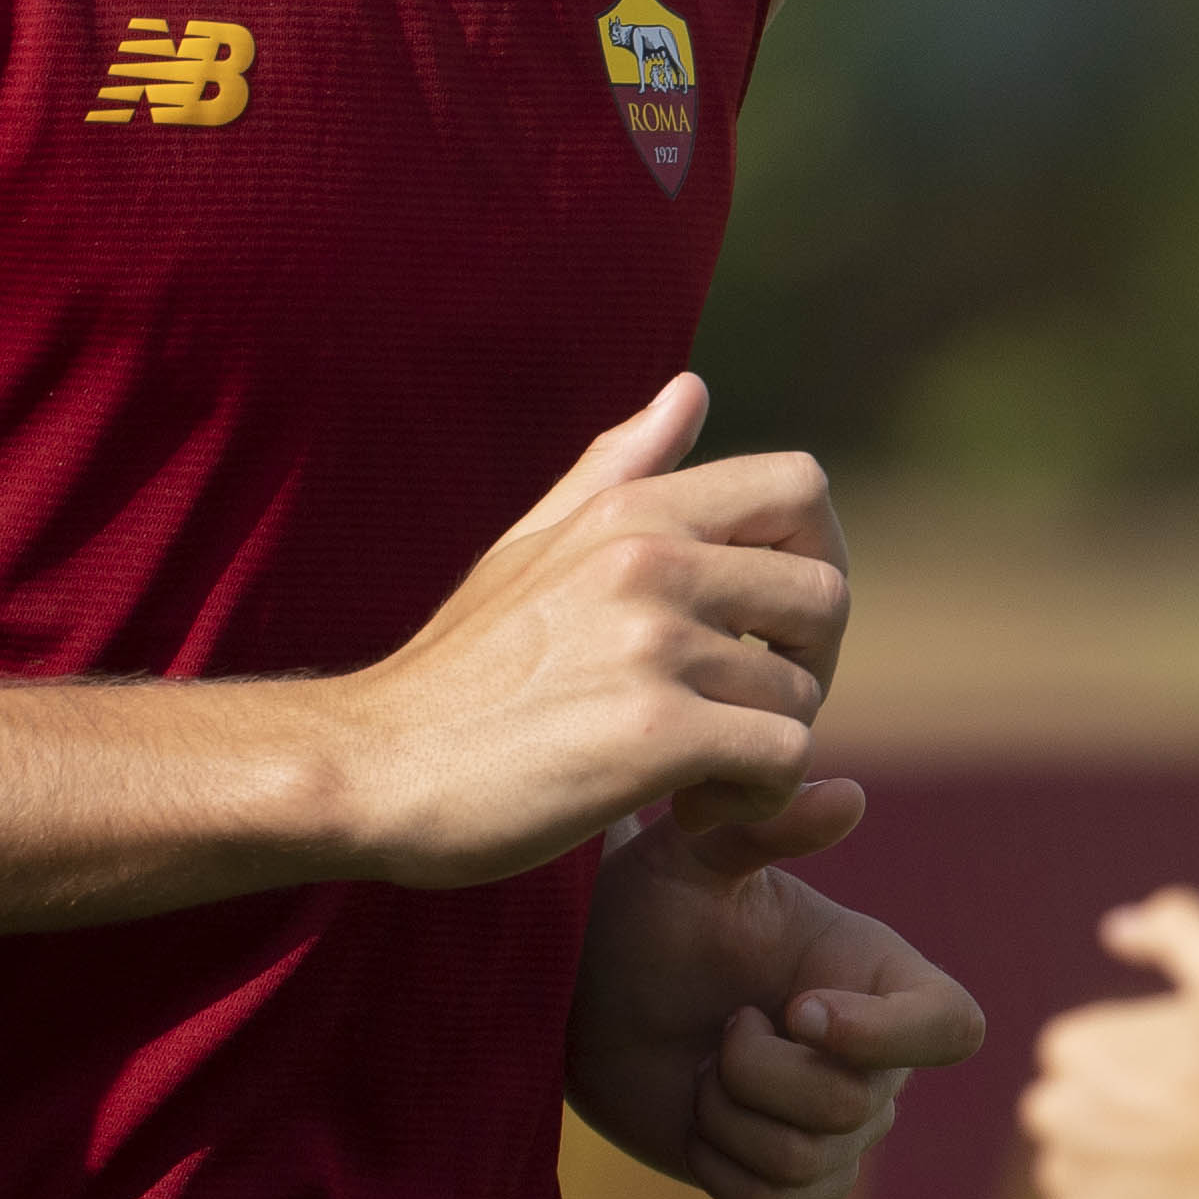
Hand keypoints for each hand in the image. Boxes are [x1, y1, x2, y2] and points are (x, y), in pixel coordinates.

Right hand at [329, 376, 850, 890]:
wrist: (370, 767)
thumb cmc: (456, 670)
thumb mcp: (530, 548)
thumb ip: (619, 471)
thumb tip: (691, 387)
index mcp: (632, 510)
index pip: (801, 488)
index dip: (816, 559)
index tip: (768, 627)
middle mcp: (651, 560)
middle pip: (827, 598)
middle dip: (806, 670)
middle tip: (740, 720)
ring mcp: (654, 644)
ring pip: (802, 697)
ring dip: (765, 753)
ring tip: (694, 778)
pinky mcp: (656, 733)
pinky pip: (782, 761)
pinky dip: (754, 800)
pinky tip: (688, 811)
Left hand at [568, 779, 986, 1198]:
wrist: (589, 992)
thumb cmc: (647, 910)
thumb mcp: (690, 856)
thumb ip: (761, 825)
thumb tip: (847, 795)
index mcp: (878, 975)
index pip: (951, 1026)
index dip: (886, 1035)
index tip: (797, 1008)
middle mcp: (875, 1055)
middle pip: (857, 1106)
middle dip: (759, 1072)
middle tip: (716, 1025)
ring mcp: (836, 1125)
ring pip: (808, 1159)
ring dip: (727, 1114)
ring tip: (701, 1065)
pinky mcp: (790, 1180)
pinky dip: (718, 1164)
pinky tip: (695, 1116)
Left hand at [1022, 888, 1198, 1198]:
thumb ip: (1174, 926)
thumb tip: (1116, 930)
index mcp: (1073, 1047)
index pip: (1085, 1060)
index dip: (1146, 1072)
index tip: (1197, 1086)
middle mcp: (1051, 1111)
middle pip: (1075, 1118)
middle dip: (1120, 1123)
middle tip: (1195, 1136)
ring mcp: (1066, 1180)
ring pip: (1078, 1176)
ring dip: (1119, 1178)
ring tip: (1189, 1179)